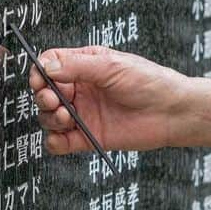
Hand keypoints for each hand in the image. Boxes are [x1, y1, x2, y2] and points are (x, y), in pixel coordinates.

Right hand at [30, 46, 193, 154]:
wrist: (171, 113)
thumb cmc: (148, 82)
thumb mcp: (111, 66)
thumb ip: (77, 66)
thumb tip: (46, 66)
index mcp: (84, 67)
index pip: (50, 66)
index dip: (40, 73)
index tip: (41, 80)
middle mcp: (80, 90)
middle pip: (45, 93)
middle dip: (44, 97)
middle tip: (54, 100)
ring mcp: (83, 114)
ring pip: (49, 118)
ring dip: (50, 118)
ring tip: (67, 116)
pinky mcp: (88, 137)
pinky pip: (60, 143)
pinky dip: (55, 142)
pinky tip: (62, 138)